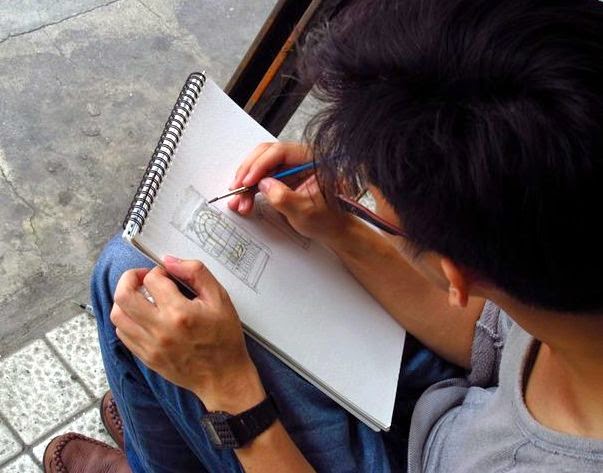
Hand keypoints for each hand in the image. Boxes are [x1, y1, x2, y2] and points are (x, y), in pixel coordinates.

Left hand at [110, 257, 265, 411]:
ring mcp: (150, 346)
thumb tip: (170, 261)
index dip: (159, 271)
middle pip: (123, 295)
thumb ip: (196, 273)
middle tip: (143, 278)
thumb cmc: (225, 338)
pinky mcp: (146, 357)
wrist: (223, 376)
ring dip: (125, 300)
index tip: (168, 275)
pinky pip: (122, 333)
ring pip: (117, 315)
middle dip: (129, 278)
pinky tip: (142, 316)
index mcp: (180, 313)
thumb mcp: (220, 298)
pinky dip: (127, 319)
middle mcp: (160, 329)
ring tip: (141, 297)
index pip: (152, 280)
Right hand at [229, 142, 353, 244]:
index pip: (281, 151)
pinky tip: (243, 201)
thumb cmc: (327, 220)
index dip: (262, 164)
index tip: (249, 181)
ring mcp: (290, 168)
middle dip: (249, 172)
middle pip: (267, 155)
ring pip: (260, 167)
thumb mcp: (306, 211)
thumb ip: (284, 197)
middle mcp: (299, 159)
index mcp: (313, 159)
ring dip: (246, 183)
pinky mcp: (282, 178)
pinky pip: (261, 178)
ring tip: (239, 202)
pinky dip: (250, 190)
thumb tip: (263, 184)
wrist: (332, 229)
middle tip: (237, 188)